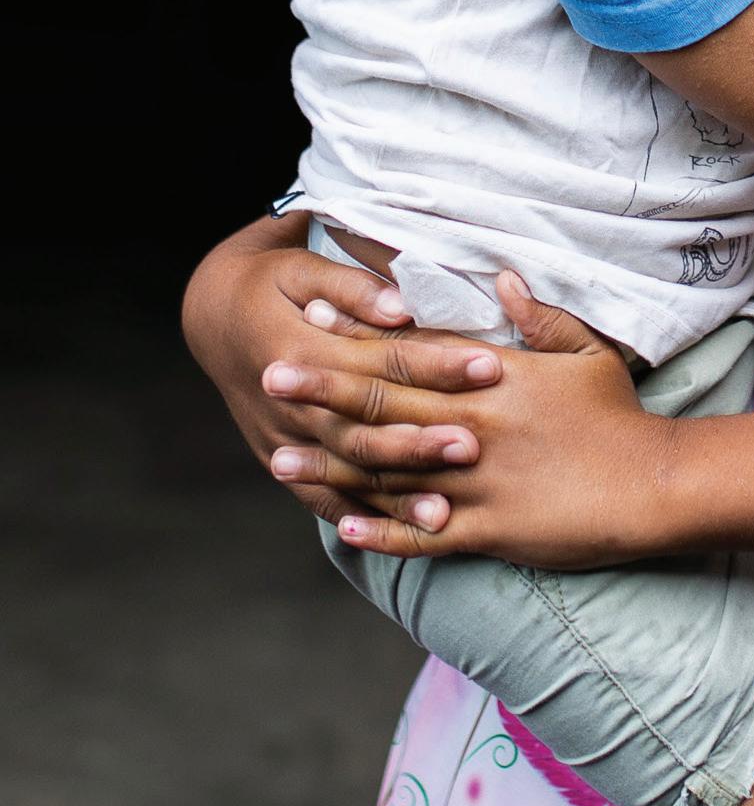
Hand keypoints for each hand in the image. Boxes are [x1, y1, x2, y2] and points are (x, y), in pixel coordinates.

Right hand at [181, 216, 496, 528]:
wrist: (212, 316)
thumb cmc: (271, 283)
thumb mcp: (303, 269)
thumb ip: (354, 289)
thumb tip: (402, 307)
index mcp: (300, 348)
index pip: (380, 362)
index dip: (436, 364)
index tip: (490, 366)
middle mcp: (290, 404)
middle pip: (363, 429)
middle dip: (419, 442)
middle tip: (473, 446)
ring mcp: (281, 438)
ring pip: (345, 473)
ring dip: (393, 496)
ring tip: (443, 516)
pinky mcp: (278, 459)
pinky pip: (319, 497)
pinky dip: (356, 518)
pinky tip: (388, 537)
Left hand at [259, 274, 670, 565]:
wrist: (650, 484)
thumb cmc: (618, 415)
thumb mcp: (586, 351)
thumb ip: (539, 316)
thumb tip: (501, 278)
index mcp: (491, 379)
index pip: (411, 353)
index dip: (358, 338)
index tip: (313, 320)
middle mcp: (471, 426)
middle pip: (384, 403)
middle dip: (322, 390)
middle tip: (269, 377)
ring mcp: (474, 481)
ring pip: (387, 471)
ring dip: (330, 464)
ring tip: (279, 458)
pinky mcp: (486, 529)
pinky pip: (422, 532)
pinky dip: (380, 530)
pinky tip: (342, 526)